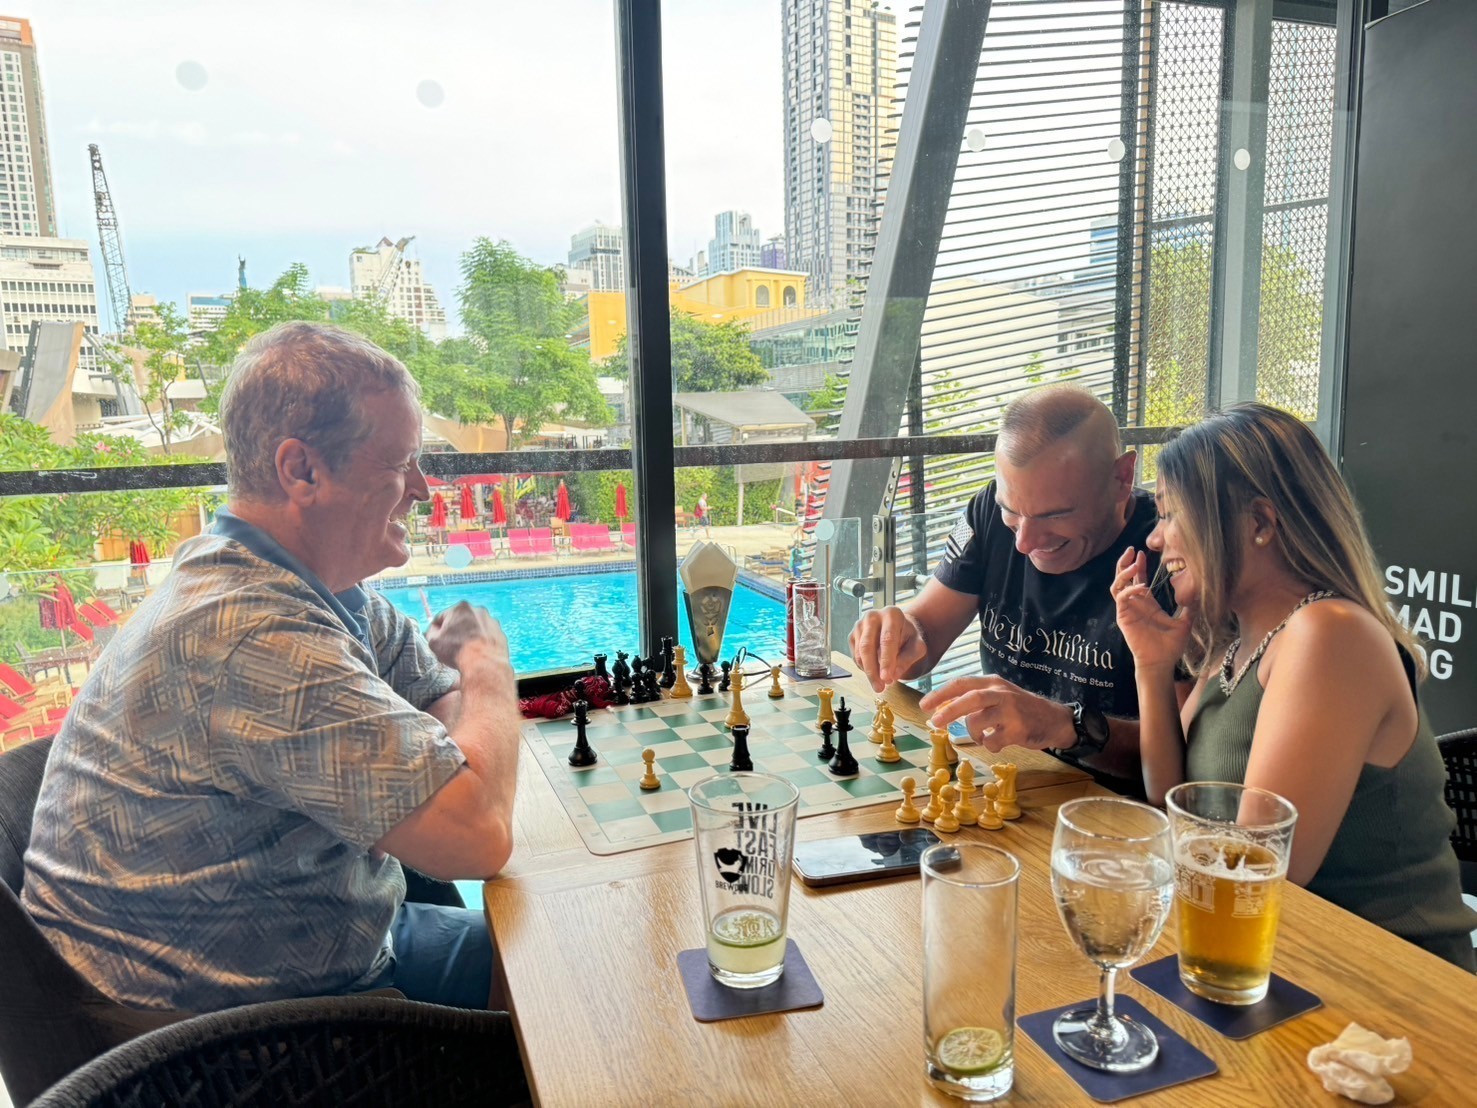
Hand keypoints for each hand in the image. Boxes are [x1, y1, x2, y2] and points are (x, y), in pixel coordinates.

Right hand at [427, 602, 508, 670]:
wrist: (484, 664)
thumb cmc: (458, 651)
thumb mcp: (434, 642)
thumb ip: (431, 632)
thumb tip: (434, 631)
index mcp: (460, 608)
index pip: (442, 617)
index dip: (437, 629)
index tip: (436, 639)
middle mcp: (478, 611)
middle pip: (460, 621)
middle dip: (455, 631)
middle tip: (451, 646)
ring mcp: (492, 622)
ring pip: (475, 628)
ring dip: (469, 636)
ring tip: (465, 651)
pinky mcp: (500, 634)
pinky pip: (487, 637)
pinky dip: (481, 643)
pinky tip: (477, 654)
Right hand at [849, 606, 927, 692]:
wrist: (897, 629)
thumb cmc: (907, 637)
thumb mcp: (916, 647)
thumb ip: (908, 659)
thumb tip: (892, 675)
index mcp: (891, 614)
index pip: (887, 639)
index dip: (887, 661)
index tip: (887, 679)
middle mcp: (872, 616)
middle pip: (867, 646)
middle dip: (873, 670)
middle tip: (880, 688)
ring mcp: (859, 625)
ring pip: (859, 654)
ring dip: (868, 672)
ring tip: (879, 685)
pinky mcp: (852, 636)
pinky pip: (855, 657)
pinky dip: (864, 668)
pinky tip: (874, 672)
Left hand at [918, 675, 1073, 752]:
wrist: (1054, 718)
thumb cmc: (1020, 708)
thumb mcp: (999, 695)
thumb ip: (975, 698)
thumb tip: (942, 708)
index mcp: (993, 683)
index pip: (962, 684)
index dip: (941, 694)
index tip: (924, 705)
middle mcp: (1001, 694)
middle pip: (970, 699)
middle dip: (948, 711)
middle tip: (934, 722)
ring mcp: (1010, 712)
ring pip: (978, 722)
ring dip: (973, 733)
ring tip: (981, 735)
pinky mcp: (1017, 730)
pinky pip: (992, 741)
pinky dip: (988, 745)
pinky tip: (996, 742)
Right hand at [1112, 547, 1190, 670]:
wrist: (1160, 662)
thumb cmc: (1170, 647)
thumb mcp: (1185, 623)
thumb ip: (1190, 609)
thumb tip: (1202, 596)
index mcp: (1147, 603)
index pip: (1138, 579)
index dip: (1138, 566)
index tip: (1142, 553)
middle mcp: (1135, 604)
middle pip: (1123, 578)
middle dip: (1125, 563)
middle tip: (1132, 550)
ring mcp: (1127, 610)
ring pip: (1117, 585)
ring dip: (1123, 573)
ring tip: (1133, 564)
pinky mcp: (1123, 617)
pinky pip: (1121, 598)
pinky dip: (1129, 590)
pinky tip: (1141, 587)